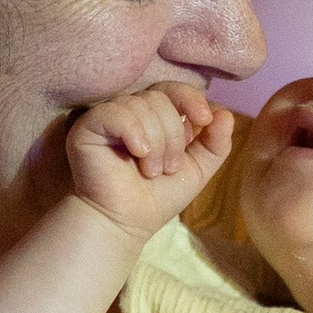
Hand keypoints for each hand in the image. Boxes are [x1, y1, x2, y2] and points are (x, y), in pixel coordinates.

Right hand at [64, 82, 232, 236]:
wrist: (125, 223)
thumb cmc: (156, 198)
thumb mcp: (196, 171)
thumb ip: (215, 144)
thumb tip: (225, 114)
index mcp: (152, 116)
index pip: (172, 89)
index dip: (190, 98)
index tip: (204, 119)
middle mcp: (128, 111)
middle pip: (159, 98)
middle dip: (173, 135)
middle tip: (167, 168)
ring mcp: (106, 117)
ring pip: (141, 105)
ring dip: (156, 143)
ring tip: (150, 171)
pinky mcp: (87, 127)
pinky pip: (116, 112)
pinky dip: (134, 133)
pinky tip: (138, 154)